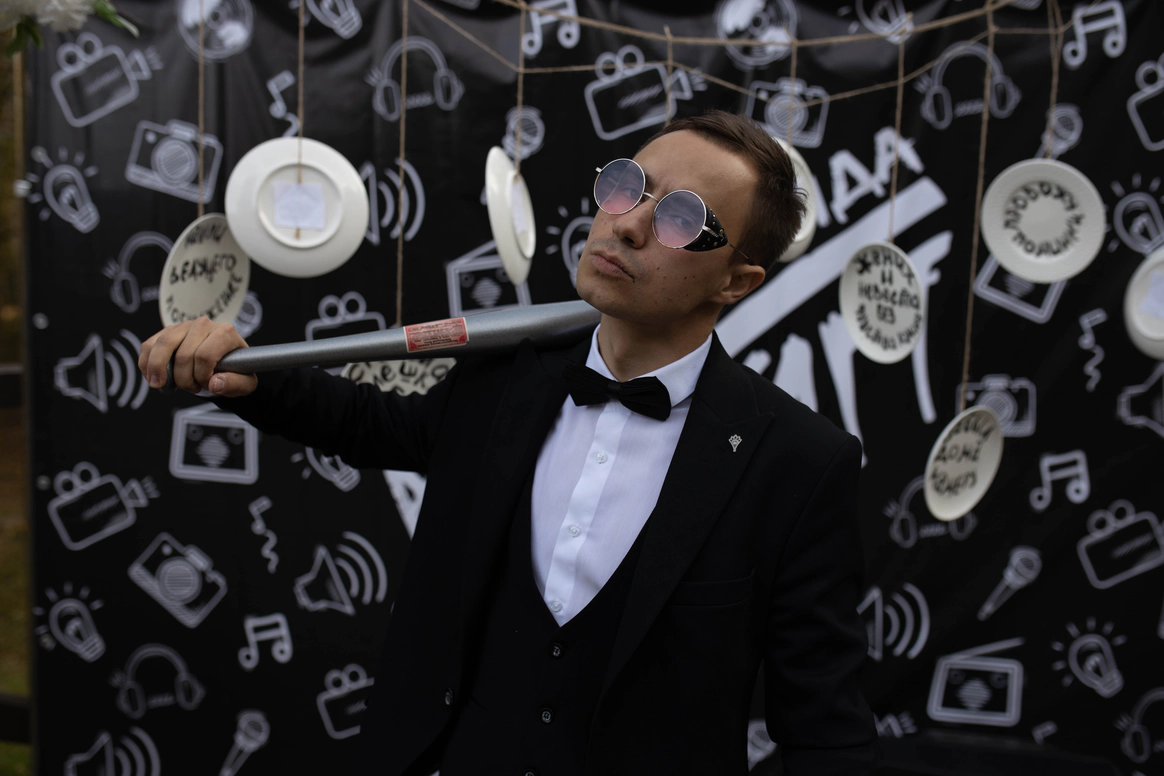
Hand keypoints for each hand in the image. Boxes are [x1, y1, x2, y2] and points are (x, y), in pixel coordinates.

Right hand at [138, 317, 256, 396]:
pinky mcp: (167, 332)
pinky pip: (149, 345)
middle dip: (183, 379)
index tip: (206, 385)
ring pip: (162, 345)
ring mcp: (183, 326)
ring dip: (159, 371)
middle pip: (183, 354)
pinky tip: (152, 377)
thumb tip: (214, 383)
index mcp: (225, 333)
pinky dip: (146, 363)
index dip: (201, 376)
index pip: (205, 355)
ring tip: (162, 386)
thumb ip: (235, 384)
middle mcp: (204, 324)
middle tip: (191, 388)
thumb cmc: (235, 371)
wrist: (225, 362)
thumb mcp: (245, 382)